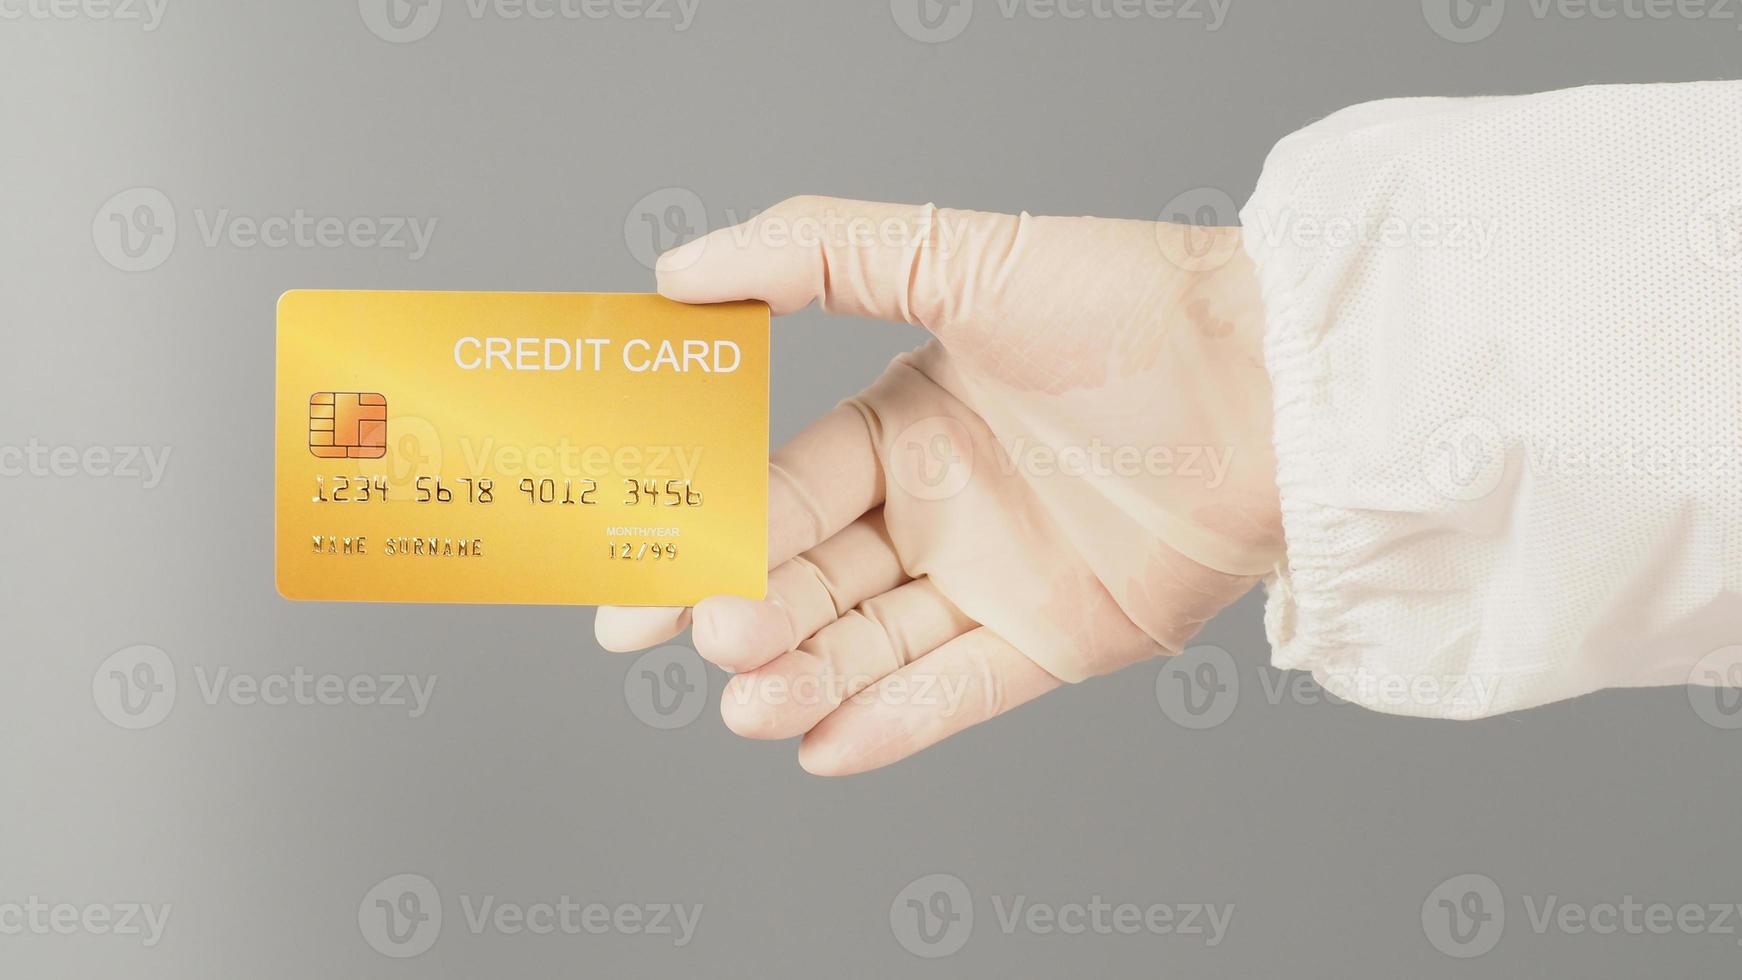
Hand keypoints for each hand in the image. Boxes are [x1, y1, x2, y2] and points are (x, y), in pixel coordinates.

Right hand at [598, 197, 1281, 774]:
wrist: (1278, 380)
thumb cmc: (1125, 303)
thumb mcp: (958, 257)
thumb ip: (816, 255)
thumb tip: (678, 267)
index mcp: (902, 427)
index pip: (783, 490)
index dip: (713, 528)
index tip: (644, 566)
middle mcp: (939, 510)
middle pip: (811, 579)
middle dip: (747, 615)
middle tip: (697, 642)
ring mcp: (994, 582)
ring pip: (870, 646)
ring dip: (803, 679)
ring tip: (750, 704)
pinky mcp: (1057, 643)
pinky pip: (958, 692)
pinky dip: (894, 722)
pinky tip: (825, 745)